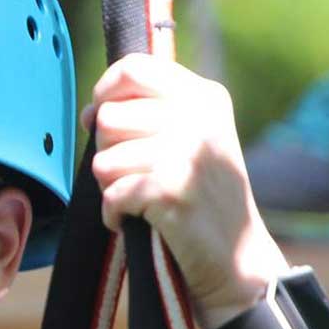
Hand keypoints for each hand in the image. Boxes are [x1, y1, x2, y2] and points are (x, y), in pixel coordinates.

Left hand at [83, 54, 291, 328]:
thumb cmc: (202, 200)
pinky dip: (115, 215)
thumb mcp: (191, 141)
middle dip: (110, 152)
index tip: (105, 118)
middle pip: (109, 117)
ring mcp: (187, 153)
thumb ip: (148, 114)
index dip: (106, 92)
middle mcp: (199, 118)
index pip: (133, 68)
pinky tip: (139, 222)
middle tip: (139, 177)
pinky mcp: (171, 190)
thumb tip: (90, 111)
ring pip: (104, 159)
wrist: (238, 260)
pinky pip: (111, 194)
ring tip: (143, 201)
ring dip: (112, 187)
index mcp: (205, 97)